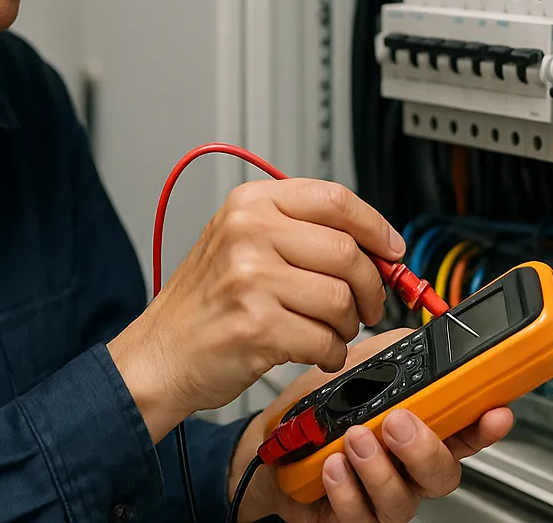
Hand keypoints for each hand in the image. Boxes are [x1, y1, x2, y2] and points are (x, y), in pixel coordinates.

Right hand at [107, 178, 403, 439]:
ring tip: (328, 330)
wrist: (161, 353)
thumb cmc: (205, 303)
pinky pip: (326, 340)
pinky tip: (313, 350)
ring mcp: (252, 279)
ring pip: (341, 299)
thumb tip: (375, 245)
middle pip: (347, 251)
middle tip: (366, 305)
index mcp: (250, 204)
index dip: (375, 227)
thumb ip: (301, 231)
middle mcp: (249, 233)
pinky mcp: (258, 326)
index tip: (391, 250)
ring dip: (347, 325)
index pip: (335, 199)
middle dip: (369, 286)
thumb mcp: (241, 242)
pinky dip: (331, 353)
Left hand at [229, 331, 515, 522]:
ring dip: (379, 469)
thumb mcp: (358, 367)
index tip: (495, 413)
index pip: (465, 432)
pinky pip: (361, 517)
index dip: (486, 426)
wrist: (268, 446)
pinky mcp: (351, 518)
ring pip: (403, 500)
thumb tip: (422, 341)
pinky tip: (333, 466)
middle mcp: (405, 468)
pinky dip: (346, 490)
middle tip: (397, 422)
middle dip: (424, 450)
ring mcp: (380, 496)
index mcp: (418, 429)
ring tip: (354, 439)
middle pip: (443, 474)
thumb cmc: (316, 411)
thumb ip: (394, 356)